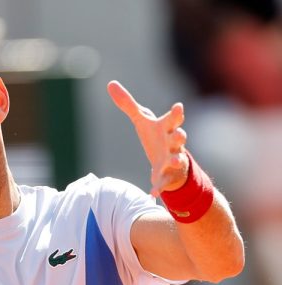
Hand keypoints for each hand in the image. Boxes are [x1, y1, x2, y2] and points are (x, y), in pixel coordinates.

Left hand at [107, 80, 188, 196]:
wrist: (169, 162)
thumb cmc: (157, 137)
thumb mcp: (142, 120)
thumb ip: (127, 104)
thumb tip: (110, 84)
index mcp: (167, 128)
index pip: (173, 119)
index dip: (176, 114)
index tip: (178, 107)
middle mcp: (173, 143)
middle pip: (180, 138)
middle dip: (180, 136)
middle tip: (180, 134)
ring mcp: (172, 160)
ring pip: (178, 159)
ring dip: (175, 160)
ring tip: (172, 161)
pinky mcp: (167, 176)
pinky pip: (164, 183)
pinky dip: (158, 188)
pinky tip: (152, 194)